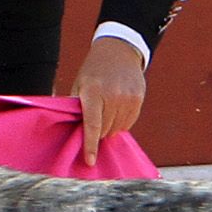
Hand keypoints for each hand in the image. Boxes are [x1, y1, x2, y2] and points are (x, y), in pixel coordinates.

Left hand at [71, 32, 147, 164]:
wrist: (118, 50)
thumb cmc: (93, 70)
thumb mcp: (80, 84)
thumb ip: (77, 107)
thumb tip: (73, 132)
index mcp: (93, 92)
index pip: (93, 125)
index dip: (90, 145)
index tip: (90, 162)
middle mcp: (112, 96)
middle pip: (106, 130)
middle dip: (99, 132)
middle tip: (95, 122)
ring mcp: (128, 98)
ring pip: (118, 128)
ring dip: (110, 127)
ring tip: (106, 111)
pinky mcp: (138, 99)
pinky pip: (129, 122)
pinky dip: (121, 122)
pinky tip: (117, 109)